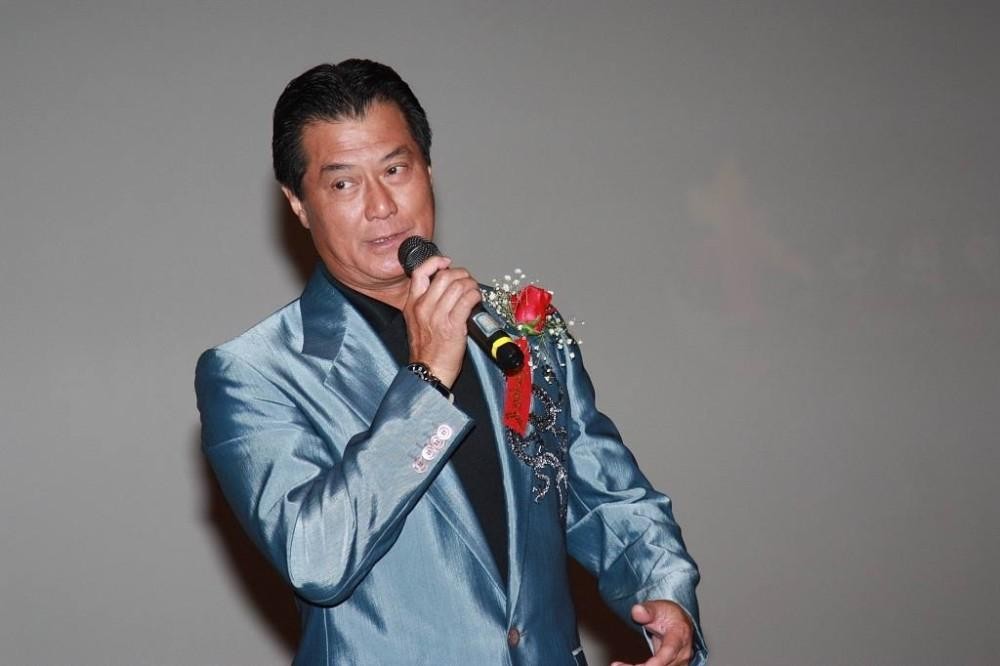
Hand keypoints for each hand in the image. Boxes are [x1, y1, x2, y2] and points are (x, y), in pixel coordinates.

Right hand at [403, 255, 481, 387]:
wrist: (429, 370)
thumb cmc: (426, 350)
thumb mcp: (416, 321)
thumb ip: (425, 302)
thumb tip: (445, 286)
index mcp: (412, 304)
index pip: (420, 272)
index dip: (436, 262)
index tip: (446, 263)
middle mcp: (423, 307)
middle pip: (444, 276)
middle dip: (461, 274)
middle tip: (467, 280)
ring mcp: (438, 316)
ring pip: (458, 286)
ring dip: (471, 285)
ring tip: (473, 291)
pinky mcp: (453, 325)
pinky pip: (467, 300)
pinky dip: (475, 296)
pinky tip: (476, 300)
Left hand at [610, 600, 694, 665]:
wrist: (679, 622)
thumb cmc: (669, 615)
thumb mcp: (658, 607)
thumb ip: (648, 610)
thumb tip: (637, 611)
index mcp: (680, 637)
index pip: (670, 652)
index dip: (658, 662)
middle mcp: (681, 654)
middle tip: (619, 665)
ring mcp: (677, 663)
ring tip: (619, 665)